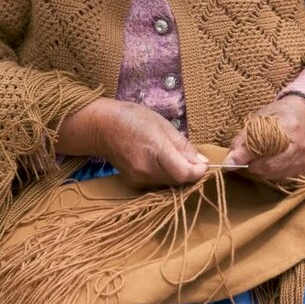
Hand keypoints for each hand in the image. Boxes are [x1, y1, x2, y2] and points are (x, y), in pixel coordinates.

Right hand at [55, 98, 207, 187]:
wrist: (101, 127)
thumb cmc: (133, 118)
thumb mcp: (163, 124)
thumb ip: (183, 145)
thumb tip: (202, 162)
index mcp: (155, 149)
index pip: (184, 173)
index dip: (198, 172)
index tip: (203, 165)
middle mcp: (146, 169)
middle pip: (179, 181)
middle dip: (190, 173)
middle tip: (192, 159)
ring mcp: (139, 178)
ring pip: (170, 185)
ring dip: (178, 175)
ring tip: (175, 158)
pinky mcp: (134, 184)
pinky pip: (159, 184)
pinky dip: (166, 176)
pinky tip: (161, 163)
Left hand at [223, 95, 304, 179]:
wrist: (299, 116)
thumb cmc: (275, 117)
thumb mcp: (256, 121)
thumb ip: (241, 142)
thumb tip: (229, 164)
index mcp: (290, 126)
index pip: (265, 147)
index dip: (247, 156)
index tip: (234, 161)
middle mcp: (302, 144)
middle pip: (271, 166)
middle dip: (255, 166)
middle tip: (250, 160)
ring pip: (276, 175)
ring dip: (263, 171)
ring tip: (262, 159)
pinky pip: (284, 179)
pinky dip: (274, 174)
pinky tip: (273, 163)